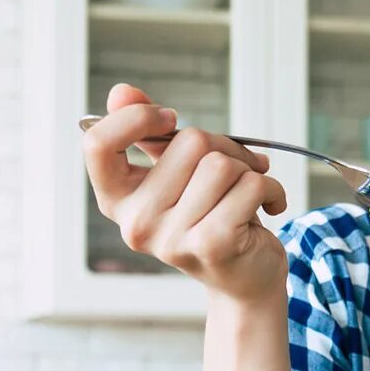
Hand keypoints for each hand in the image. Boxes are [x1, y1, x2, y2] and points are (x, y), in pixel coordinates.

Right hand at [82, 83, 288, 303]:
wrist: (244, 279)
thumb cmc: (210, 216)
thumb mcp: (176, 173)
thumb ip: (147, 132)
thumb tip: (121, 91)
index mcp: (118, 201)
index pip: (98, 144)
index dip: (137, 118)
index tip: (168, 120)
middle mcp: (135, 223)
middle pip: (187, 141)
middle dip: (223, 146)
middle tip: (233, 171)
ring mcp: (171, 238)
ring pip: (221, 163)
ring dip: (249, 169)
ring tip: (249, 192)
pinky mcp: (211, 244)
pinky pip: (250, 185)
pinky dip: (271, 189)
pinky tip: (268, 207)